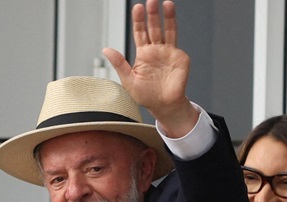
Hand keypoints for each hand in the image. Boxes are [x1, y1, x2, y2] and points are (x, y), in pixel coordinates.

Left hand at [102, 0, 196, 136]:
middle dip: (153, 14)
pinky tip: (170, 42)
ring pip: (169, 31)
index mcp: (143, 53)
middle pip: (154, 27)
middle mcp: (156, 50)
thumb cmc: (146, 96)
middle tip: (151, 1)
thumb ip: (119, 64)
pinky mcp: (180, 59)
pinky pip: (177, 48)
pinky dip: (174, 42)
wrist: (163, 106)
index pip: (140, 32)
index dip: (139, 20)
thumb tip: (106, 49)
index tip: (137, 7)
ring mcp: (169, 53)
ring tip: (167, 4)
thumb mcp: (128, 80)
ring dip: (169, 17)